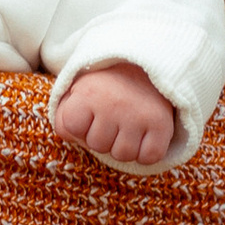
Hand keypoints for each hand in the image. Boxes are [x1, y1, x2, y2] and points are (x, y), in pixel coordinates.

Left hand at [53, 61, 176, 168]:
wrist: (147, 67)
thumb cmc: (106, 86)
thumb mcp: (77, 92)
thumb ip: (62, 116)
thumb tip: (70, 137)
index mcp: (88, 92)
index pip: (71, 128)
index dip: (80, 126)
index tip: (90, 112)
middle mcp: (113, 104)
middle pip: (98, 146)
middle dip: (103, 136)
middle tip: (113, 116)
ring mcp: (139, 115)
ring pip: (123, 155)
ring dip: (124, 145)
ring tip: (128, 124)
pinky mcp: (162, 125)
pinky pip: (149, 157)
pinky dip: (147, 151)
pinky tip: (144, 134)